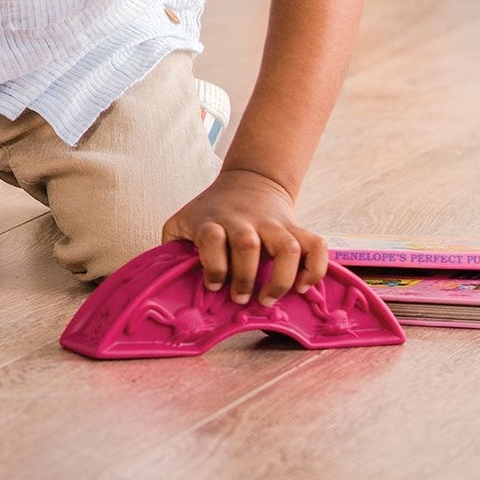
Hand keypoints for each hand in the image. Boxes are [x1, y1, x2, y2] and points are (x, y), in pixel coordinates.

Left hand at [160, 168, 328, 305]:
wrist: (249, 181)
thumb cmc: (211, 211)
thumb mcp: (183, 221)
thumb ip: (171, 245)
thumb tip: (163, 277)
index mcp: (213, 220)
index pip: (212, 238)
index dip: (213, 266)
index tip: (214, 286)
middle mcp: (245, 221)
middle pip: (247, 245)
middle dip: (244, 277)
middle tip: (241, 298)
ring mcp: (273, 224)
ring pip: (287, 247)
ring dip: (281, 278)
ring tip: (269, 298)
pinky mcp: (295, 228)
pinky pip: (316, 245)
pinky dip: (314, 268)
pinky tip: (302, 286)